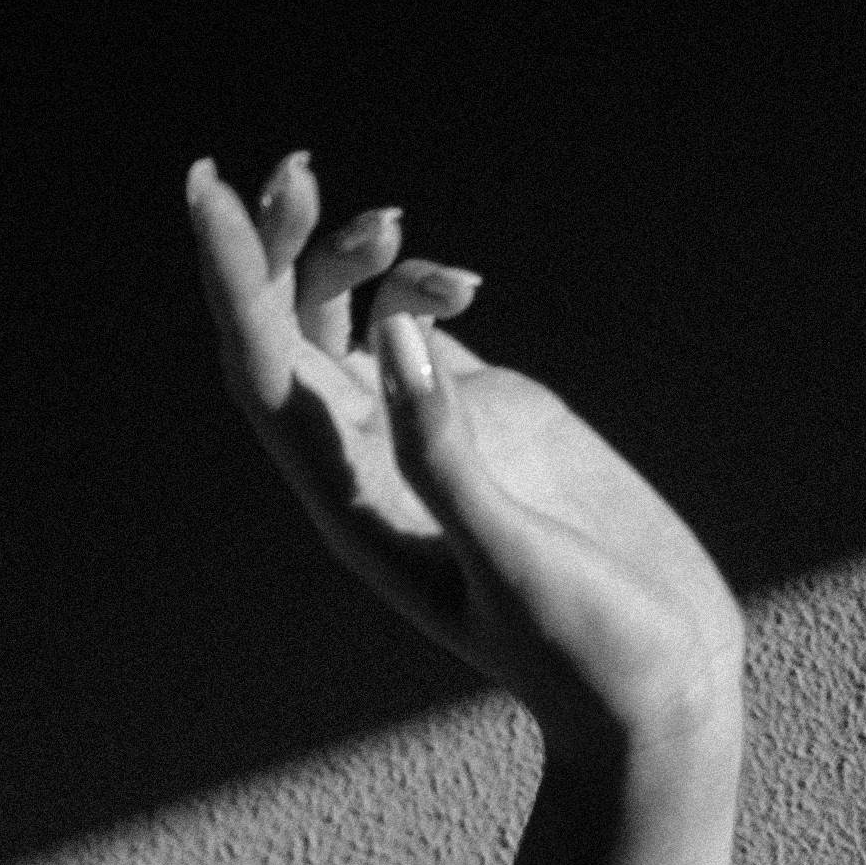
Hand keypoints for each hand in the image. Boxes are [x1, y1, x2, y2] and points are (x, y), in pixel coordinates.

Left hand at [185, 152, 740, 754]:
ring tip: (395, 220)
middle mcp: (371, 467)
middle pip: (286, 336)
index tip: (209, 192)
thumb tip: (398, 334)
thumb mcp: (513, 560)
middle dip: (281, 249)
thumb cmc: (588, 654)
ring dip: (351, 259)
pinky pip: (419, 334)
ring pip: (349, 324)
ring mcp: (426, 440)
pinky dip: (423, 289)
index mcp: (351, 504)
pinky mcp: (489, 423)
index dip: (233, 282)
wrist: (656, 696)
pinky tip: (462, 280)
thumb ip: (450, 455)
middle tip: (296, 168)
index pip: (263, 372)